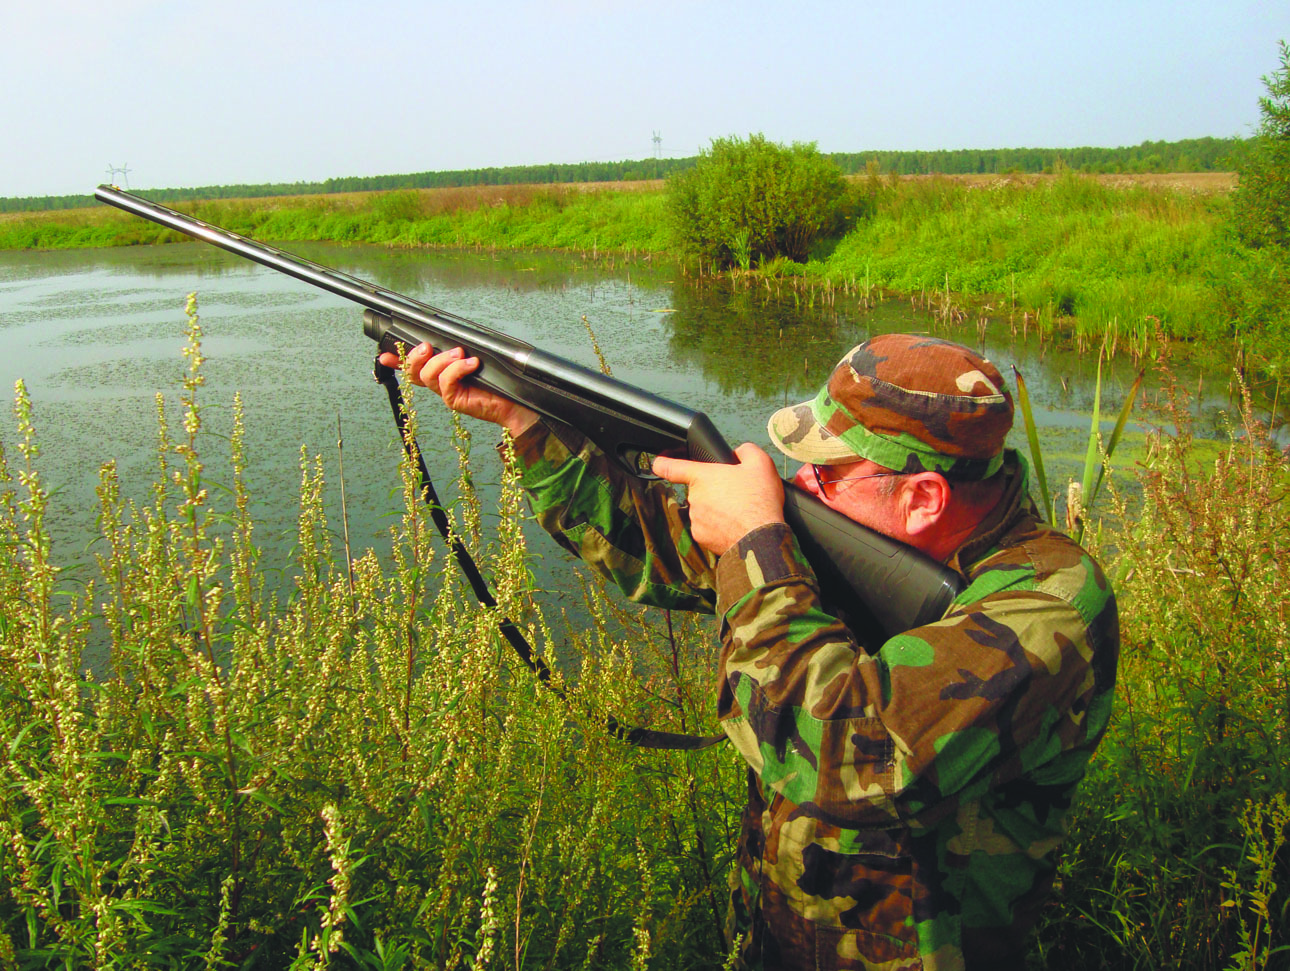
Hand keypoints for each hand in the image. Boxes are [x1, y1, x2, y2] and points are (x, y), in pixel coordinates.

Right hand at [379, 344, 538, 438]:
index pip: (414, 366)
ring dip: (442, 360)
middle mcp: (440, 383)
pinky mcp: (455, 400)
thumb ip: (458, 351)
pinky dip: (457, 369)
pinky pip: (447, 381)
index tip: (384, 355)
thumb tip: (451, 339)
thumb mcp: (474, 360)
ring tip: (459, 354)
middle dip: (415, 356)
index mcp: (441, 373)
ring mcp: (446, 392)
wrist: (514, 402)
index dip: (396, 361)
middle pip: (414, 371)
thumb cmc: (497, 381)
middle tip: (427, 347)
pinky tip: (471, 364)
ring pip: (428, 375)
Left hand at [652, 443, 785, 555]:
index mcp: (703, 476)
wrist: (761, 537)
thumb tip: (739, 454)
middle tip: (737, 495)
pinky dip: (719, 527)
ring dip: (718, 510)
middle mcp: (694, 497)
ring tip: (740, 512)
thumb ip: (745, 451)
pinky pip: (708, 528)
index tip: (658, 463)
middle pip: (700, 490)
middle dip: (715, 491)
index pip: (672, 467)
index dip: (663, 463)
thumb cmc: (760, 500)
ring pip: (705, 510)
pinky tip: (735, 525)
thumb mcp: (760, 463)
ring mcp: (696, 519)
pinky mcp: (701, 537)